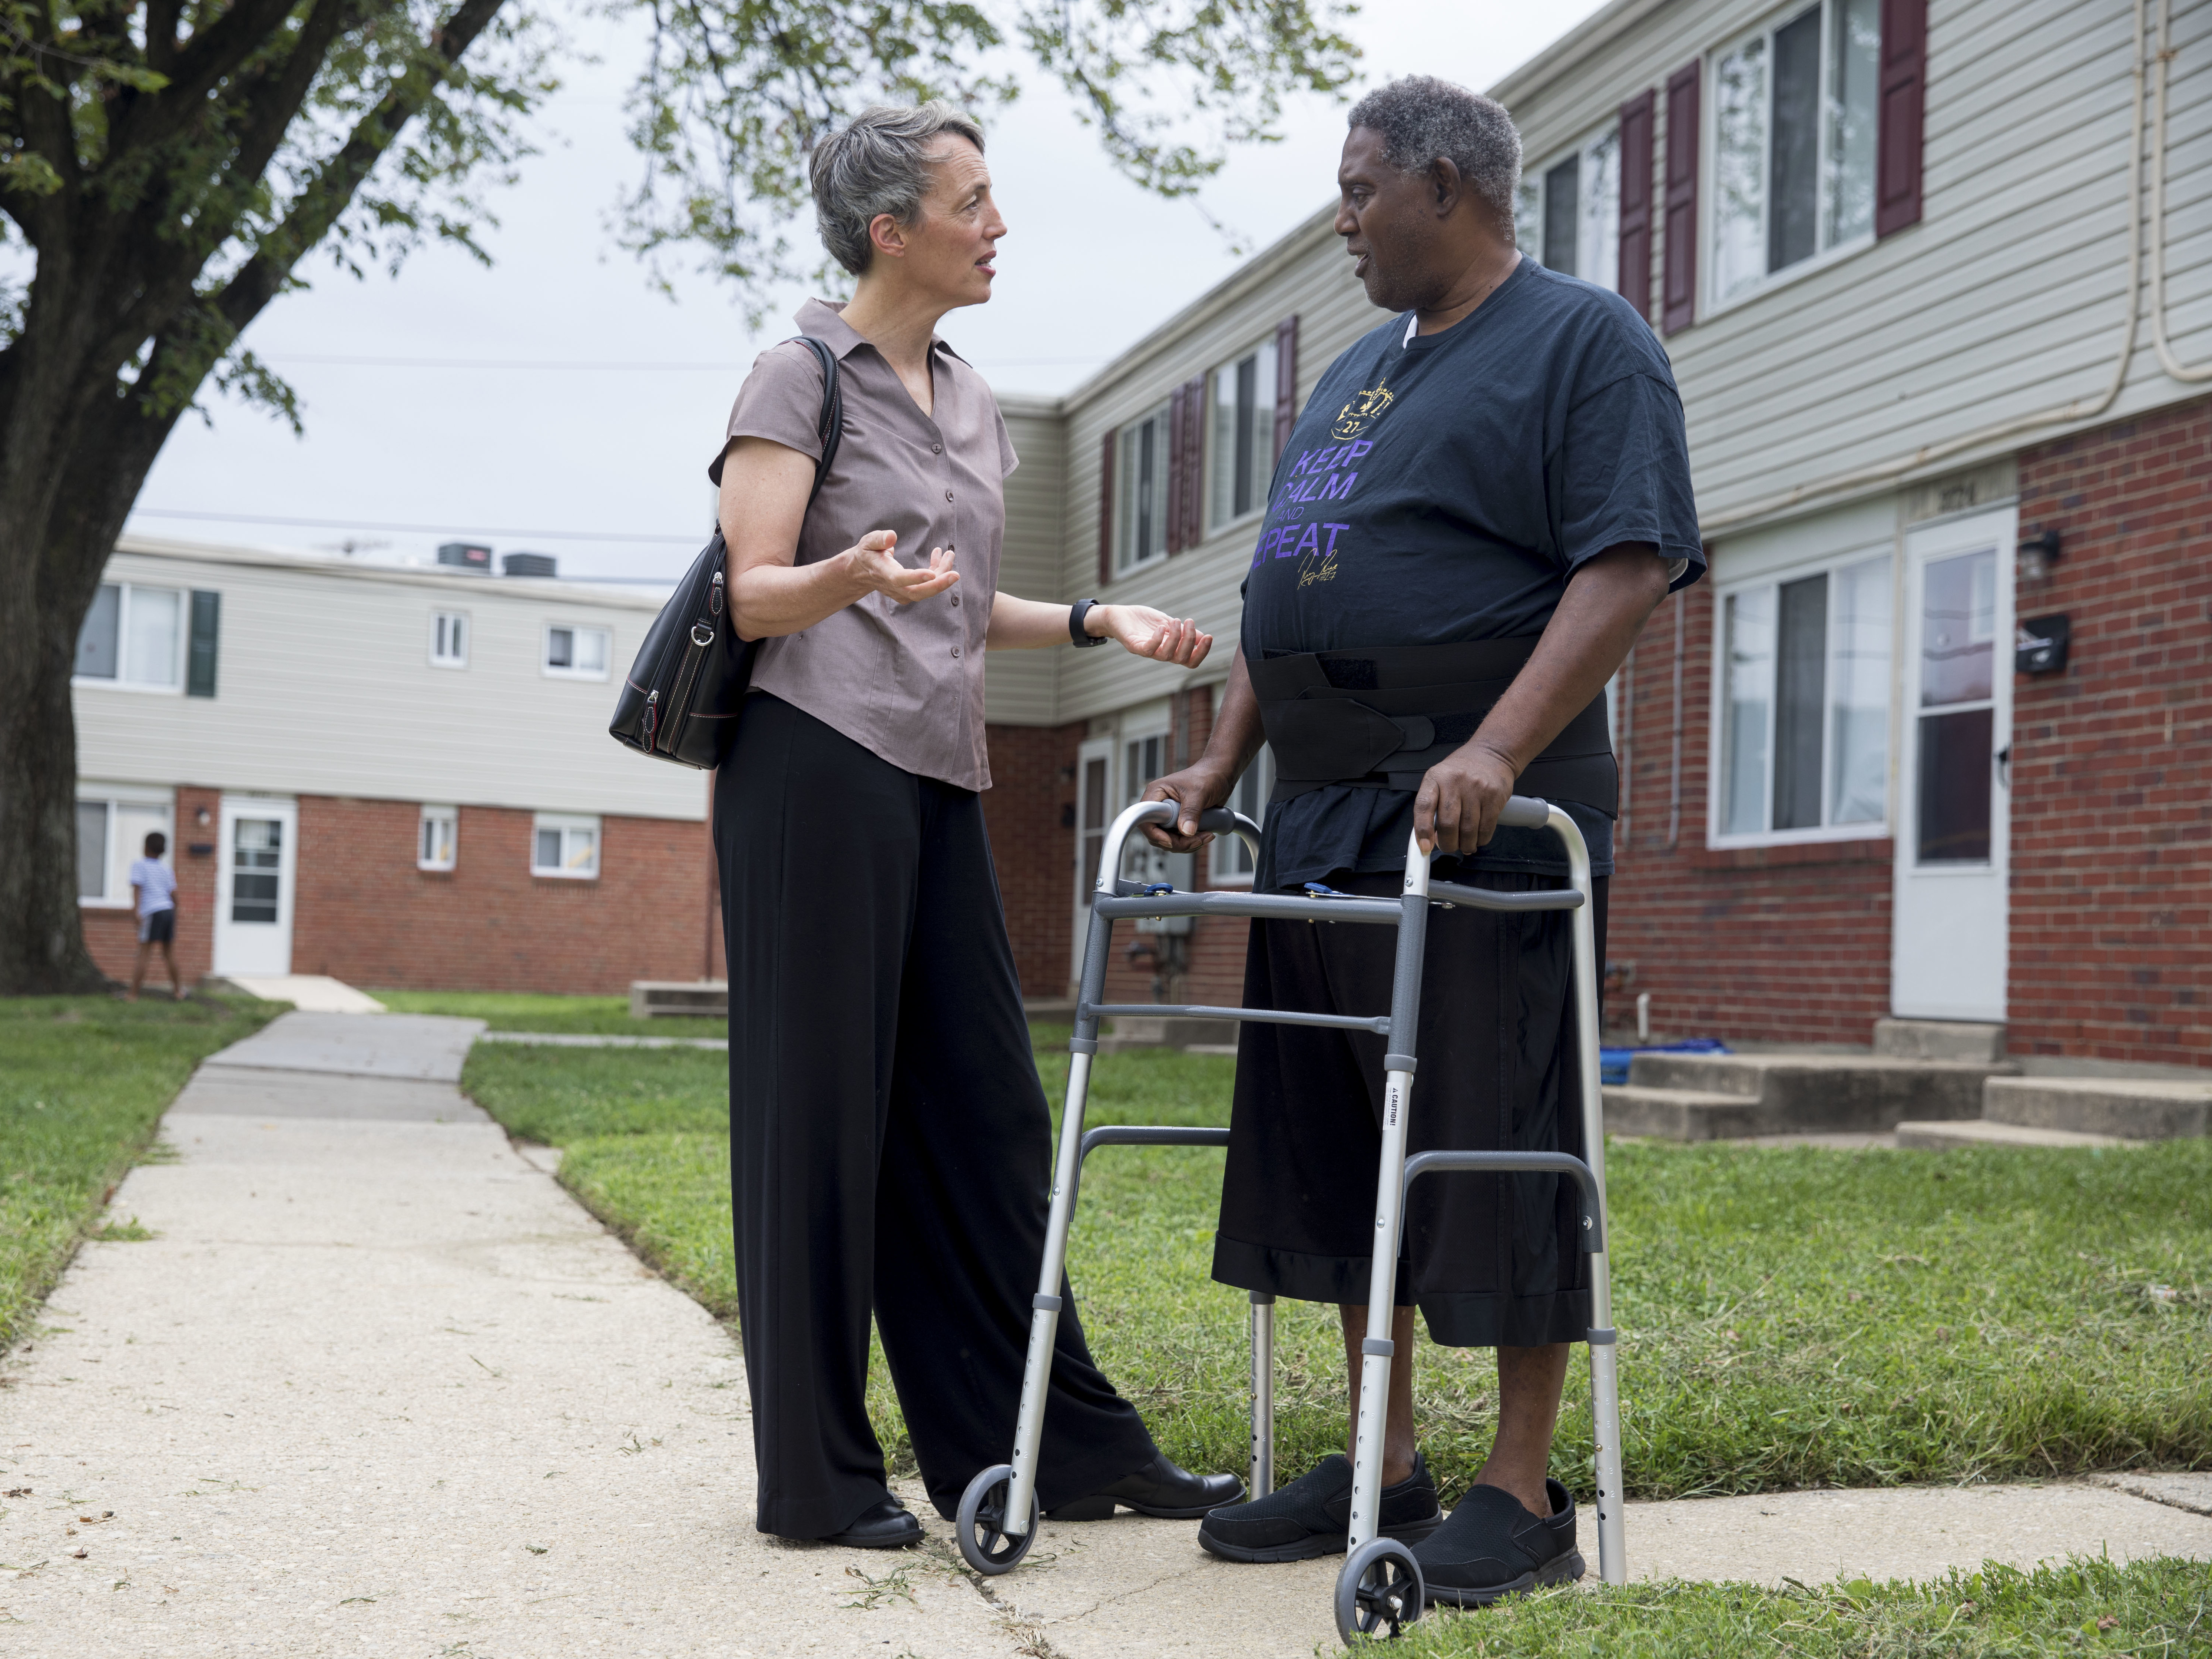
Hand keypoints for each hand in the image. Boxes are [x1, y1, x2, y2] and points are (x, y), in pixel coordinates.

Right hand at [843, 530, 957, 604]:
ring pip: (925, 590)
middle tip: (956, 575)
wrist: (862, 571)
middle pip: (917, 592)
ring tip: (950, 554)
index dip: (915, 578)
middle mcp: (893, 586)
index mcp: (883, 572)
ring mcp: (902, 592)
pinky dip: (938, 573)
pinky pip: (927, 586)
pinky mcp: (909, 592)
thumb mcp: (868, 542)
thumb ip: (879, 539)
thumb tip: (892, 536)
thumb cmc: (868, 553)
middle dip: (938, 585)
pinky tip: (940, 556)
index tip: (932, 574)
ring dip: (942, 575)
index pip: (899, 578)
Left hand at [1090, 604, 1212, 667]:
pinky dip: (1157, 639)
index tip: (1209, 636)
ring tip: (1176, 621)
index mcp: (1171, 649)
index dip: (1201, 652)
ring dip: (1176, 638)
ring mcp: (1148, 651)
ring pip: (1167, 655)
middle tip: (1190, 622)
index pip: (1190, 660)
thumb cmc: (1144, 620)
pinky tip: (1161, 627)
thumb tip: (1203, 636)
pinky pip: (1148, 650)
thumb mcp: (1168, 623)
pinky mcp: (1134, 646)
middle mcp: (1161, 653)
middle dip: (1190, 641)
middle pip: (1181, 659)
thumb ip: (1183, 631)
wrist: (1119, 615)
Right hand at [1138, 762, 1233, 850]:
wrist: (1220, 776)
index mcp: (1157, 793)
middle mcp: (1160, 806)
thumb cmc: (1208, 776)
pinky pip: (1179, 840)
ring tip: (1206, 835)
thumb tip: (1186, 831)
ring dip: (1187, 844)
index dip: (1155, 833)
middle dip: (1177, 842)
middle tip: (1197, 839)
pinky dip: (1191, 842)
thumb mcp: (1199, 792)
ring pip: (1169, 840)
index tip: (1171, 841)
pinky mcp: (1179, 823)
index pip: (1145, 819)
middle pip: (1157, 835)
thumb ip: (1191, 811)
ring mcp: (1169, 816)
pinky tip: (1205, 834)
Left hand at [1413, 740, 1517, 857]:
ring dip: (1465, 845)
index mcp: (1436, 778)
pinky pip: (1486, 828)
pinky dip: (1480, 840)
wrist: (1492, 754)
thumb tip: (1428, 837)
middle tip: (1448, 846)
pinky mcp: (1494, 797)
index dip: (1422, 830)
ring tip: (1464, 845)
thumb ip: (1432, 804)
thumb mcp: (1440, 779)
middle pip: (1448, 824)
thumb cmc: (1461, 771)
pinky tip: (1477, 839)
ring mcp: (1476, 789)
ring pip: (1468, 830)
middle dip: (1447, 843)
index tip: (1425, 847)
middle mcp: (1455, 782)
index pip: (1424, 806)